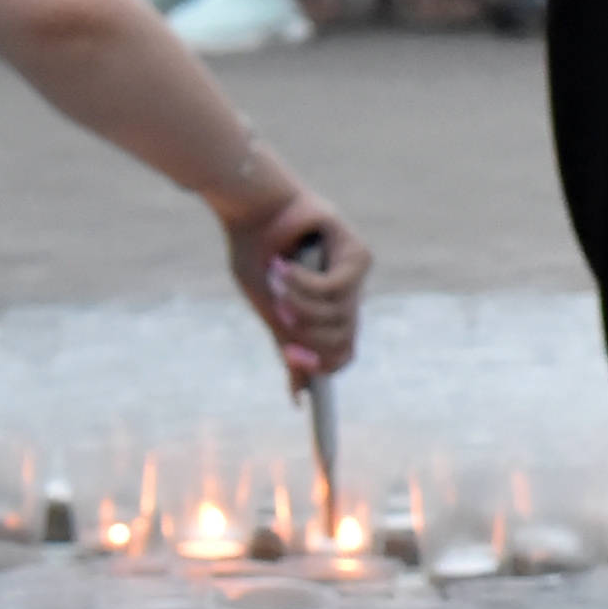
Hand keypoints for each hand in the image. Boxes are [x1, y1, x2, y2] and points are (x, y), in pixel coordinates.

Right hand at [226, 176, 370, 382]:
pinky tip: (284, 268)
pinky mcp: (358, 253)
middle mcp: (348, 294)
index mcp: (328, 310)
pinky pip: (335, 289)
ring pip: (337, 316)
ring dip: (299, 304)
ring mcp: (356, 275)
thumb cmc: (256, 255)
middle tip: (278, 310)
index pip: (344, 352)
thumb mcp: (270, 309)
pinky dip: (305, 284)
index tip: (292, 354)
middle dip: (306, 333)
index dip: (322, 363)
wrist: (249, 212)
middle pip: (343, 340)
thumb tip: (300, 397)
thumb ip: (289, 346)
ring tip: (276, 281)